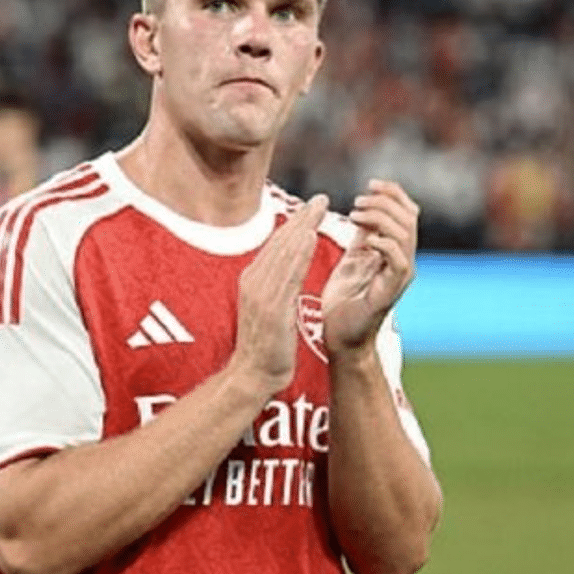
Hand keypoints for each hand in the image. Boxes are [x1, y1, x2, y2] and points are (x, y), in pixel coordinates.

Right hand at [233, 194, 327, 391]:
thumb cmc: (265, 346)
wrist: (252, 375)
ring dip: (303, 227)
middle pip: (281, 242)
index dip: (295, 225)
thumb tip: (287, 270)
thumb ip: (277, 287)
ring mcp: (261, 292)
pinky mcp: (272, 305)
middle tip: (321, 198)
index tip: (312, 209)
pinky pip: (288, 273)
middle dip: (302, 218)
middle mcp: (253, 280)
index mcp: (252, 280)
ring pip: (285, 252)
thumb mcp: (269, 309)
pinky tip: (311, 236)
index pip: (276, 246)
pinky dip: (299, 252)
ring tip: (320, 208)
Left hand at [322, 181, 417, 353]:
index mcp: (395, 252)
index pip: (408, 213)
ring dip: (380, 218)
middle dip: (385, 202)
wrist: (339, 337)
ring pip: (406, 235)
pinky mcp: (390, 292)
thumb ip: (362, 237)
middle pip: (409, 218)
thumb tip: (363, 211)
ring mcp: (399, 277)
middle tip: (358, 201)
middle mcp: (403, 262)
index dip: (394, 193)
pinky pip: (399, 261)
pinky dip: (383, 244)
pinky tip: (364, 239)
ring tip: (355, 214)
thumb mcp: (352, 260)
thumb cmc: (344, 302)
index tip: (371, 183)